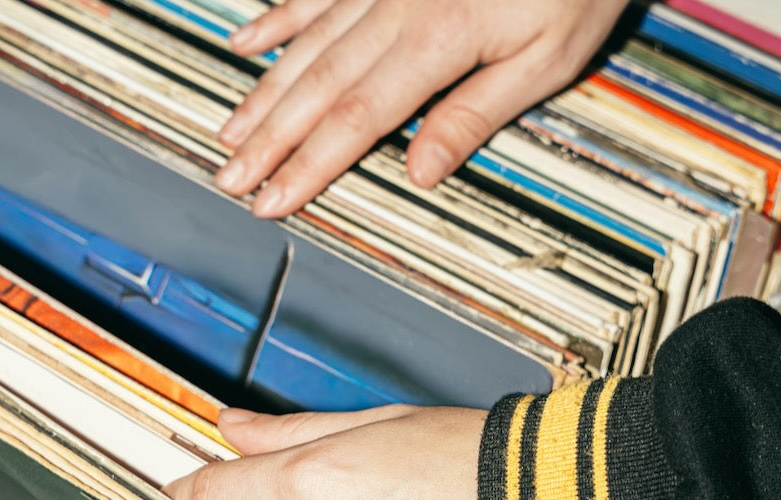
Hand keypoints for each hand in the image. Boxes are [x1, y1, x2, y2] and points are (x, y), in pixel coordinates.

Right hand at [215, 0, 629, 217]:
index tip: (272, 200)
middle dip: (271, 139)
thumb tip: (419, 172)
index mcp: (437, 40)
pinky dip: (281, 17)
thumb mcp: (549, 57)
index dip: (309, 165)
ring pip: (309, 43)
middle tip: (231, 179)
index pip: (357, 118)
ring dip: (266, 92)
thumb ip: (477, 112)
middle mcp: (396, 7)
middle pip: (319, 85)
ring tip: (231, 133)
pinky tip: (247, 41)